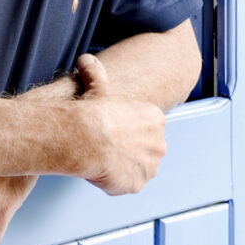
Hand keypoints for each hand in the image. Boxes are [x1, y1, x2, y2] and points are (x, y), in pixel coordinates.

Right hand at [77, 52, 166, 195]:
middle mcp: (159, 143)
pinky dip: (115, 181)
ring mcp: (150, 166)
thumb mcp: (97, 86)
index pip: (147, 128)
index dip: (128, 130)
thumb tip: (85, 60)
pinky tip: (101, 170)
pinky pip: (127, 184)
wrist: (86, 137)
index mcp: (155, 119)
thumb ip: (95, 73)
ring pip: (138, 168)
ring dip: (124, 166)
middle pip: (146, 149)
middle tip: (107, 146)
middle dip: (130, 150)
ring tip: (103, 159)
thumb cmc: (93, 112)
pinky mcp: (138, 184)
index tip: (113, 129)